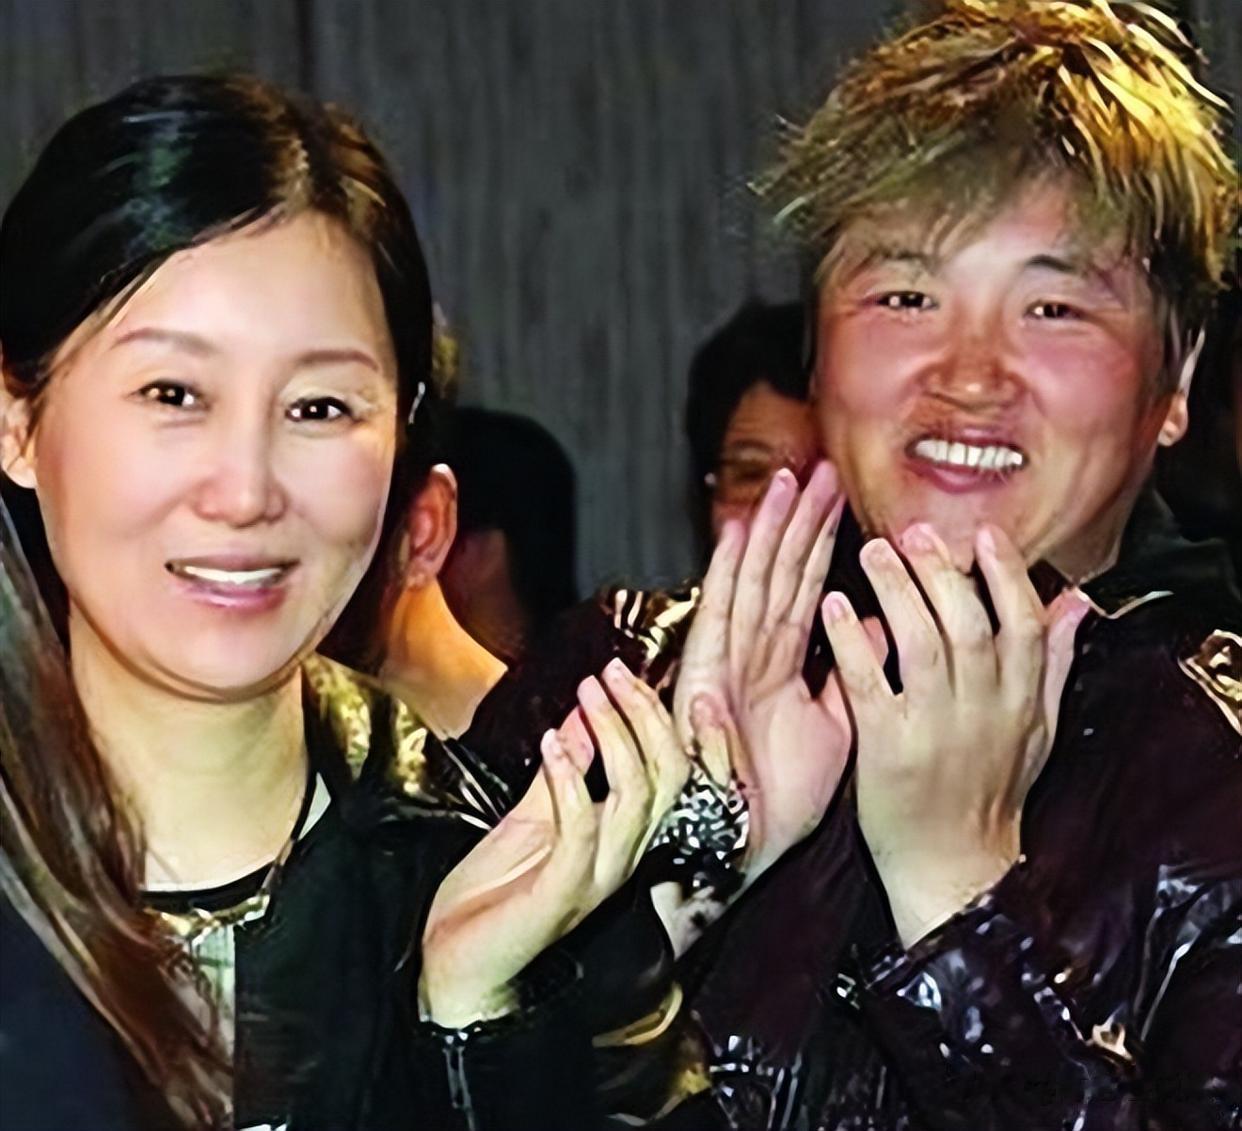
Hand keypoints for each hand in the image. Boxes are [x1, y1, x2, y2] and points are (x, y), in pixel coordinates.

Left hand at [419, 658, 688, 1027]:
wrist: (458, 970)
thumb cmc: (495, 899)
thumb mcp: (531, 817)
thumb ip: (563, 772)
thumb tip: (581, 717)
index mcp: (622, 839)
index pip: (670, 770)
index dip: (655, 717)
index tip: (622, 671)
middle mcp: (622, 858)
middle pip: (668, 778)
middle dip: (643, 716)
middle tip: (610, 673)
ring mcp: (596, 879)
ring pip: (635, 798)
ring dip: (612, 736)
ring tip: (586, 696)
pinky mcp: (561, 895)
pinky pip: (580, 830)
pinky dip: (569, 780)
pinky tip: (552, 744)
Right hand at [675, 462, 871, 876]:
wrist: (741, 850)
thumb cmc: (780, 798)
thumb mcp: (839, 728)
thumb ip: (857, 675)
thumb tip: (889, 629)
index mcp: (782, 667)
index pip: (808, 591)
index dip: (823, 544)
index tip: (842, 498)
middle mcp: (753, 656)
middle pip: (780, 575)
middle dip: (799, 522)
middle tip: (819, 468)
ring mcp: (727, 664)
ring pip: (753, 583)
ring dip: (769, 532)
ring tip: (786, 480)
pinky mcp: (705, 680)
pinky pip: (721, 618)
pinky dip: (727, 574)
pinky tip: (739, 531)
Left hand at [822, 522, 1089, 945]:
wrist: (954, 871)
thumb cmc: (989, 797)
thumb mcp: (1037, 732)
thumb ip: (1052, 664)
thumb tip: (1075, 604)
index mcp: (1019, 702)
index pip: (1022, 624)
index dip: (1005, 575)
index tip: (983, 535)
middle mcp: (983, 711)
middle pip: (969, 624)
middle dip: (942, 571)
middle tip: (913, 531)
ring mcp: (934, 729)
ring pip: (923, 644)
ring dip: (897, 591)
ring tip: (872, 552)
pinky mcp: (888, 750)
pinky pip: (870, 684)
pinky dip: (854, 641)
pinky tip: (836, 606)